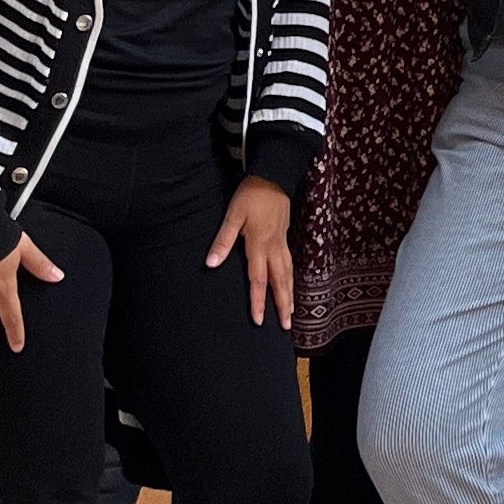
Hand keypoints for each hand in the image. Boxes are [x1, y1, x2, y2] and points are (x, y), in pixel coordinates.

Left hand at [208, 178, 294, 327]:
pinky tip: (290, 286)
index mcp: (259, 244)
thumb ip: (223, 240)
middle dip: (282, 305)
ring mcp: (282, 243)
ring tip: (291, 314)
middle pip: (279, 282)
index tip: (259, 321)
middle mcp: (274, 247)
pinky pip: (290, 264)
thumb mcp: (233, 215)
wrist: (274, 175)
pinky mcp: (285, 237)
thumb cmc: (251, 195)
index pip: (259, 279)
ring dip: (289, 295)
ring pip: (288, 274)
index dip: (258, 301)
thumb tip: (211, 264)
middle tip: (286, 327)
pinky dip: (292, 280)